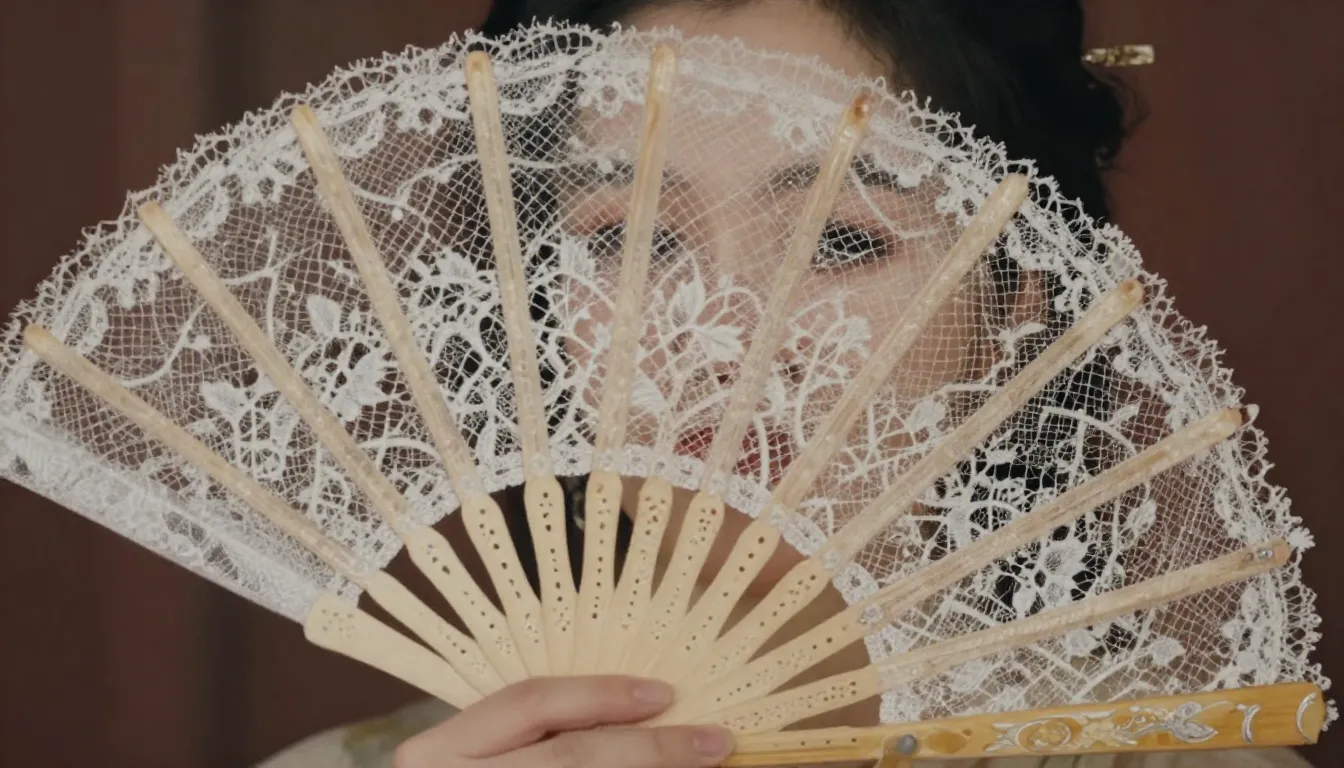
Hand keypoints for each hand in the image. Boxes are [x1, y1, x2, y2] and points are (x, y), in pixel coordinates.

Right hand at [394, 676, 735, 767]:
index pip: (529, 702)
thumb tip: (644, 709)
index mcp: (438, 753)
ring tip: (703, 766)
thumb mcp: (492, 759)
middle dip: (652, 748)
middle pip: (571, 756)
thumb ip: (546, 738)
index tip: (664, 694)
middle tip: (714, 741)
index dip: (601, 694)